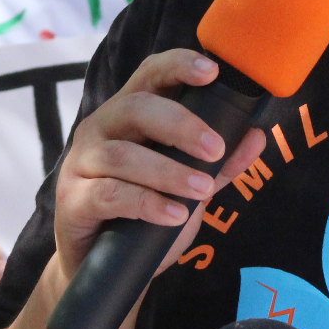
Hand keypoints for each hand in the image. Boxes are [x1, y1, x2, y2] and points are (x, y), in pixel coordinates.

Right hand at [52, 49, 265, 279]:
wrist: (100, 264)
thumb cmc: (143, 212)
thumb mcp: (188, 185)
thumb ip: (219, 164)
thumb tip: (256, 137)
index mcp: (128, 113)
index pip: (149, 74)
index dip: (178, 65)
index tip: (212, 71)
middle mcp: (100, 128)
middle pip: (136, 108)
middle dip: (181, 125)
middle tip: (216, 149)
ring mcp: (82, 163)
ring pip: (123, 155)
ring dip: (168, 171)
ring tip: (203, 190)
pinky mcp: (73, 199)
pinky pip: (110, 194)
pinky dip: (148, 203)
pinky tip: (175, 215)